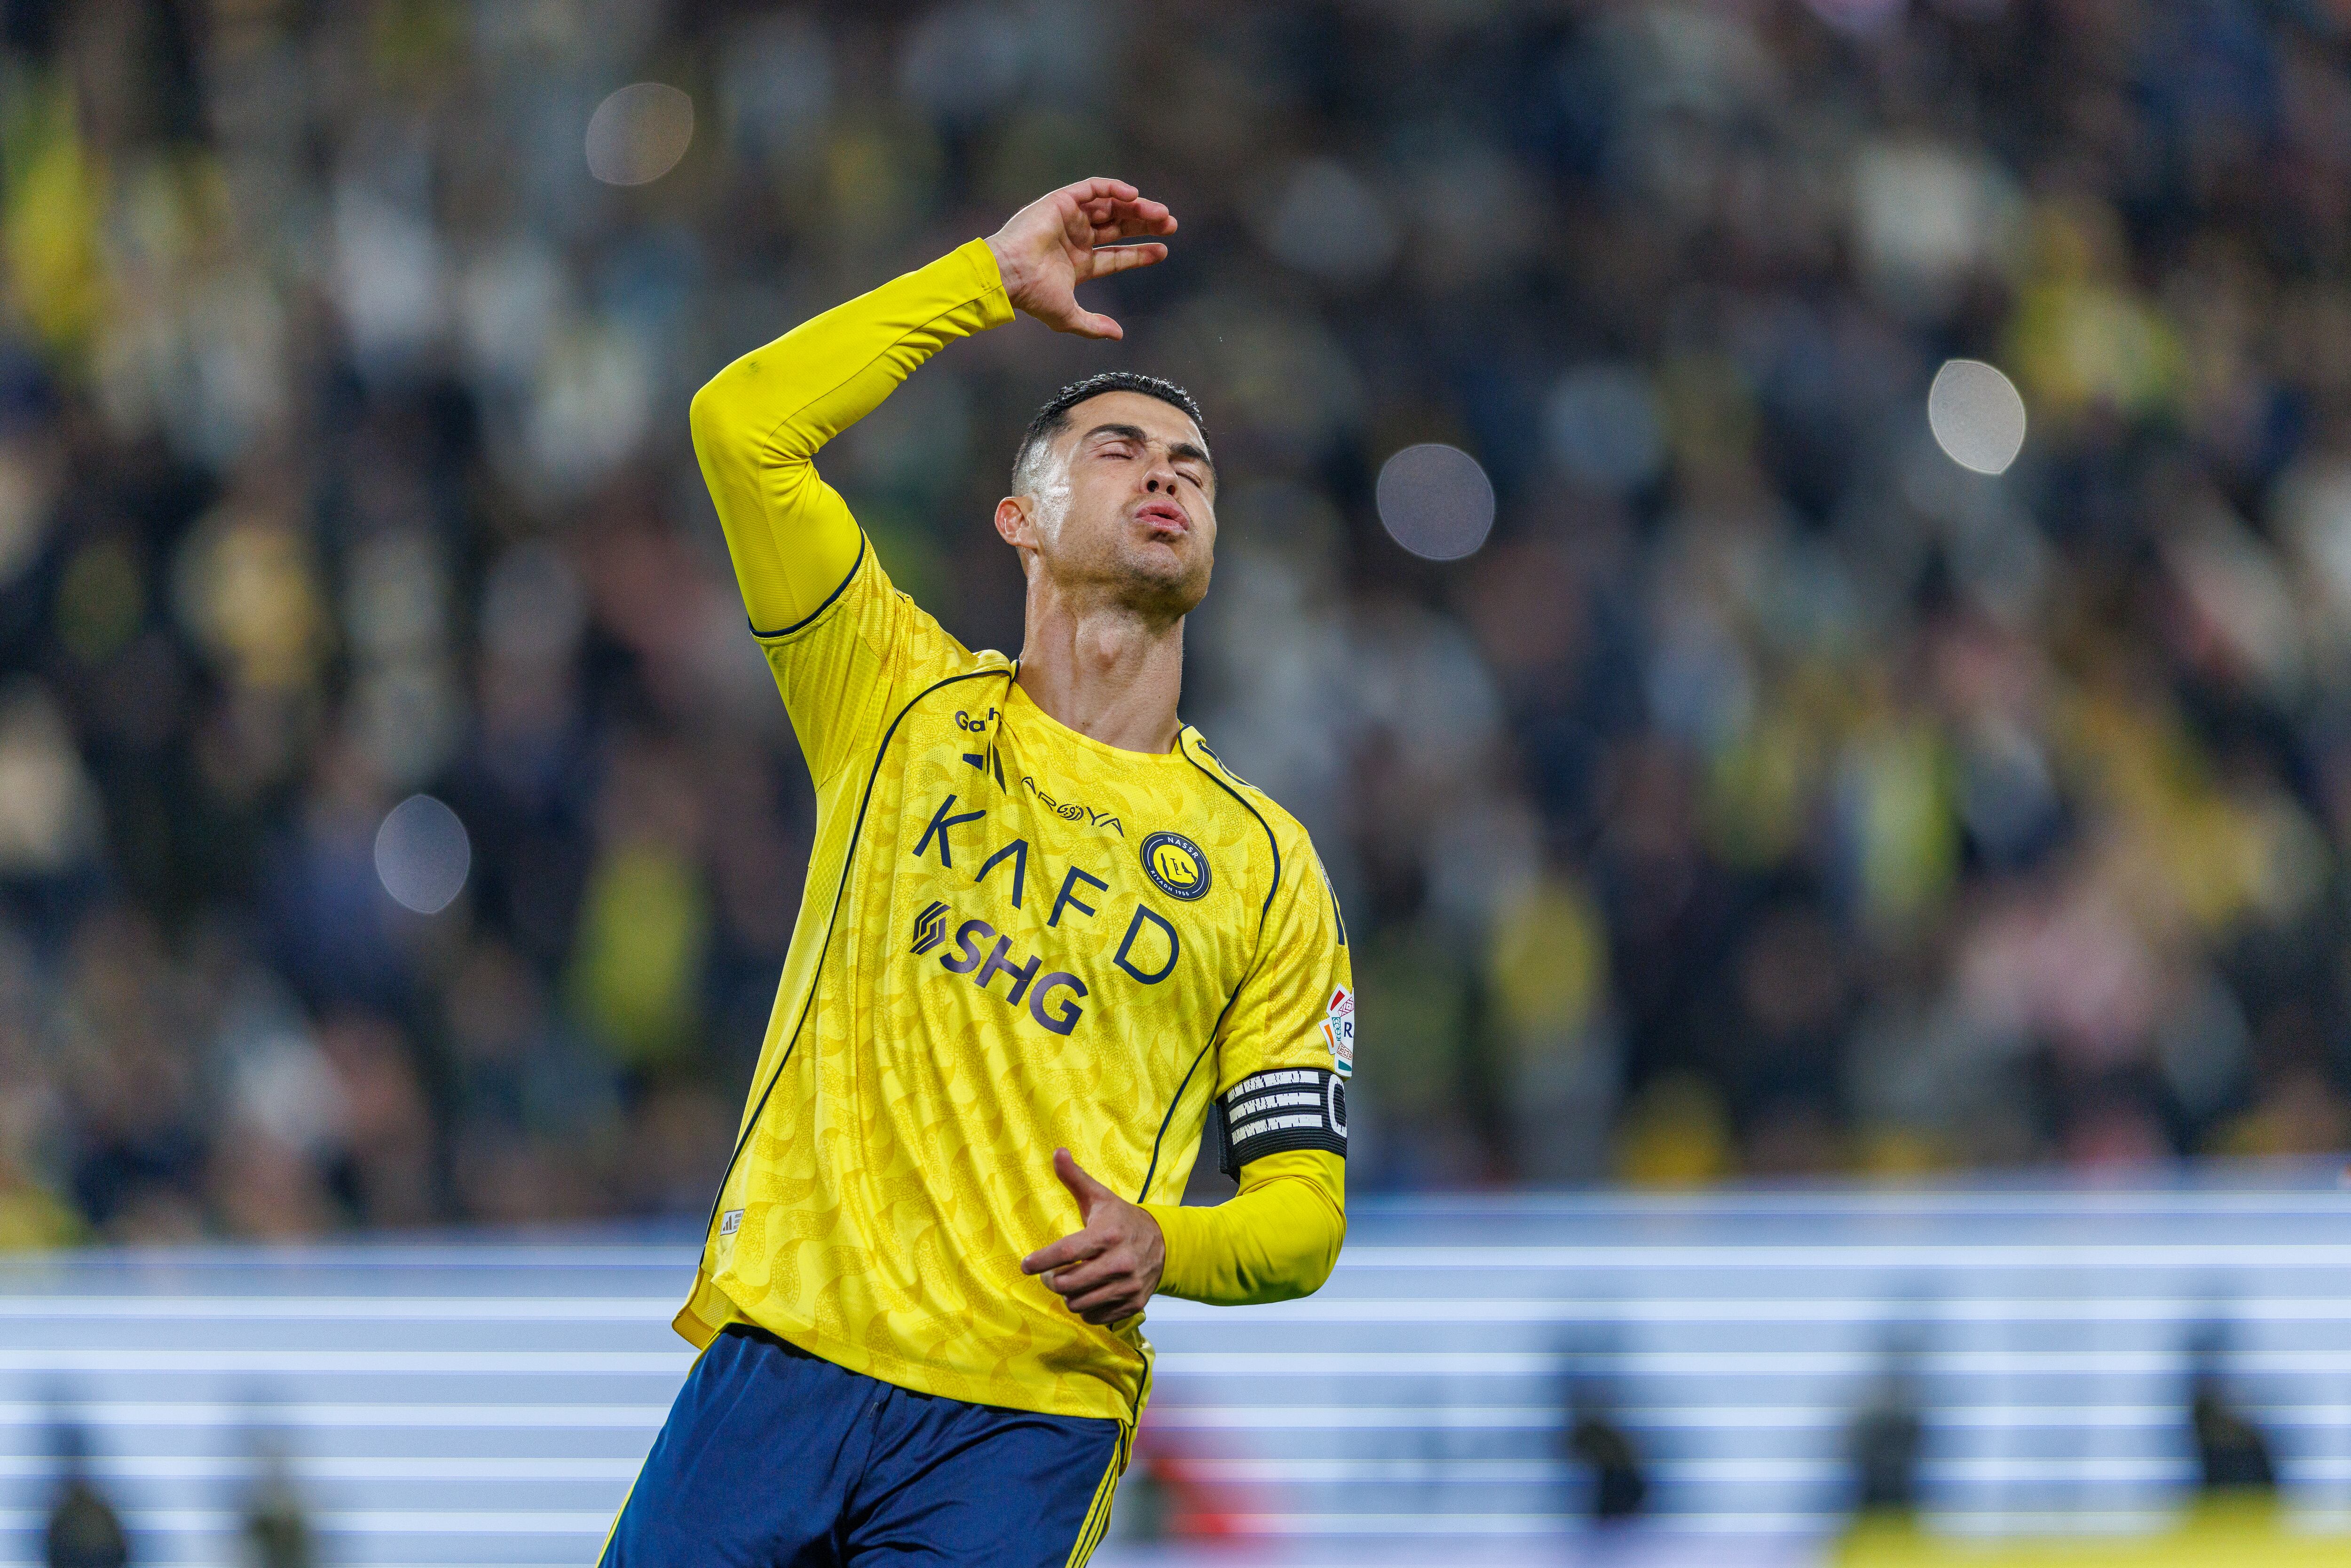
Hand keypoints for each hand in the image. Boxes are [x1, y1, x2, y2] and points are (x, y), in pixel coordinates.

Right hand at [986, 178, 1176, 340]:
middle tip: (1170, 224)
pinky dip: (1113, 188)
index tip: (1163, 250)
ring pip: (1110, 206)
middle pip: (1118, 227)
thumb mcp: (1068, 317)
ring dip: (1136, 207)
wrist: (1008, 275)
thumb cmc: (1033, 296)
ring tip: (1160, 213)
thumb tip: (1118, 335)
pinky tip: (1134, 196)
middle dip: (1144, 224)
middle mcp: (1074, 238)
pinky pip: (1092, 188)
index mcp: (1078, 262)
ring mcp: (1068, 218)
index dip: (1141, 253)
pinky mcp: (1060, 202)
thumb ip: (1093, 326)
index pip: (1116, 255)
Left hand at [1021, 1147, 1164, 1324]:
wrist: (1164, 1244)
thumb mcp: (1099, 1197)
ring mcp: (1127, 1286)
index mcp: (1108, 1235)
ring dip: (1068, 1295)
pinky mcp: (1132, 1304)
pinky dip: (1085, 1308)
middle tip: (1050, 1273)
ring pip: (1079, 1303)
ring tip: (1069, 1282)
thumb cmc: (1122, 1219)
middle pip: (1068, 1283)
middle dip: (1051, 1280)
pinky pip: (1095, 1317)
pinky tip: (1087, 1293)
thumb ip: (1075, 1177)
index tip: (1025, 1265)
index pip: (1067, 1253)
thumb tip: (1057, 1152)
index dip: (1042, 1261)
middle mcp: (1119, 1262)